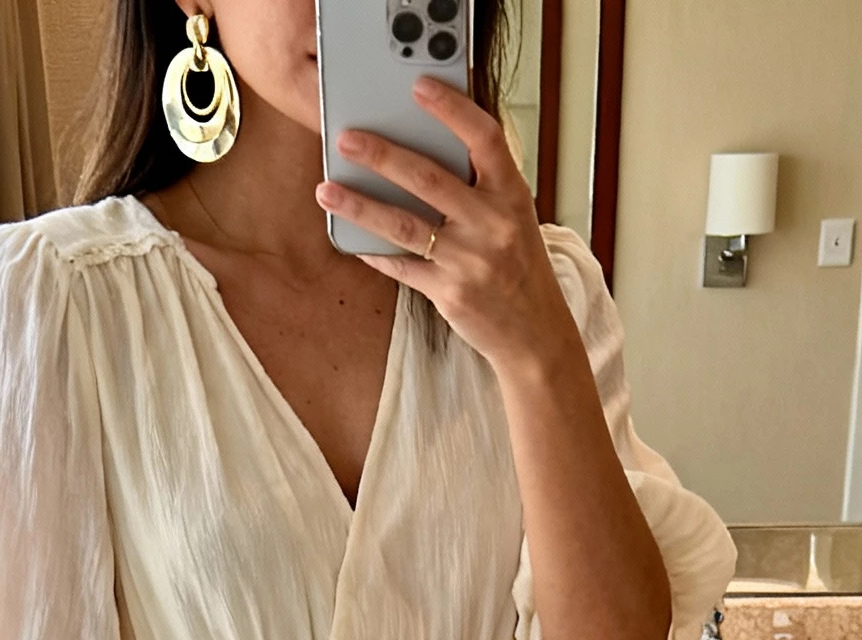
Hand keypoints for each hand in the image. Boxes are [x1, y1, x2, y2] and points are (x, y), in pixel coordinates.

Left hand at [316, 79, 576, 381]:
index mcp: (511, 194)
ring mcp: (470, 260)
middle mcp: (492, 224)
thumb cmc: (517, 264)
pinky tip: (351, 237)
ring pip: (404, 225)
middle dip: (382, 155)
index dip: (452, 109)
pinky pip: (402, 266)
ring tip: (327, 189)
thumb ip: (478, 184)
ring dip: (360, 205)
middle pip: (428, 179)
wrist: (534, 331)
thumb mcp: (512, 215)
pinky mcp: (450, 293)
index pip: (484, 138)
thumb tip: (420, 150)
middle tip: (346, 138)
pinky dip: (374, 251)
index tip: (419, 87)